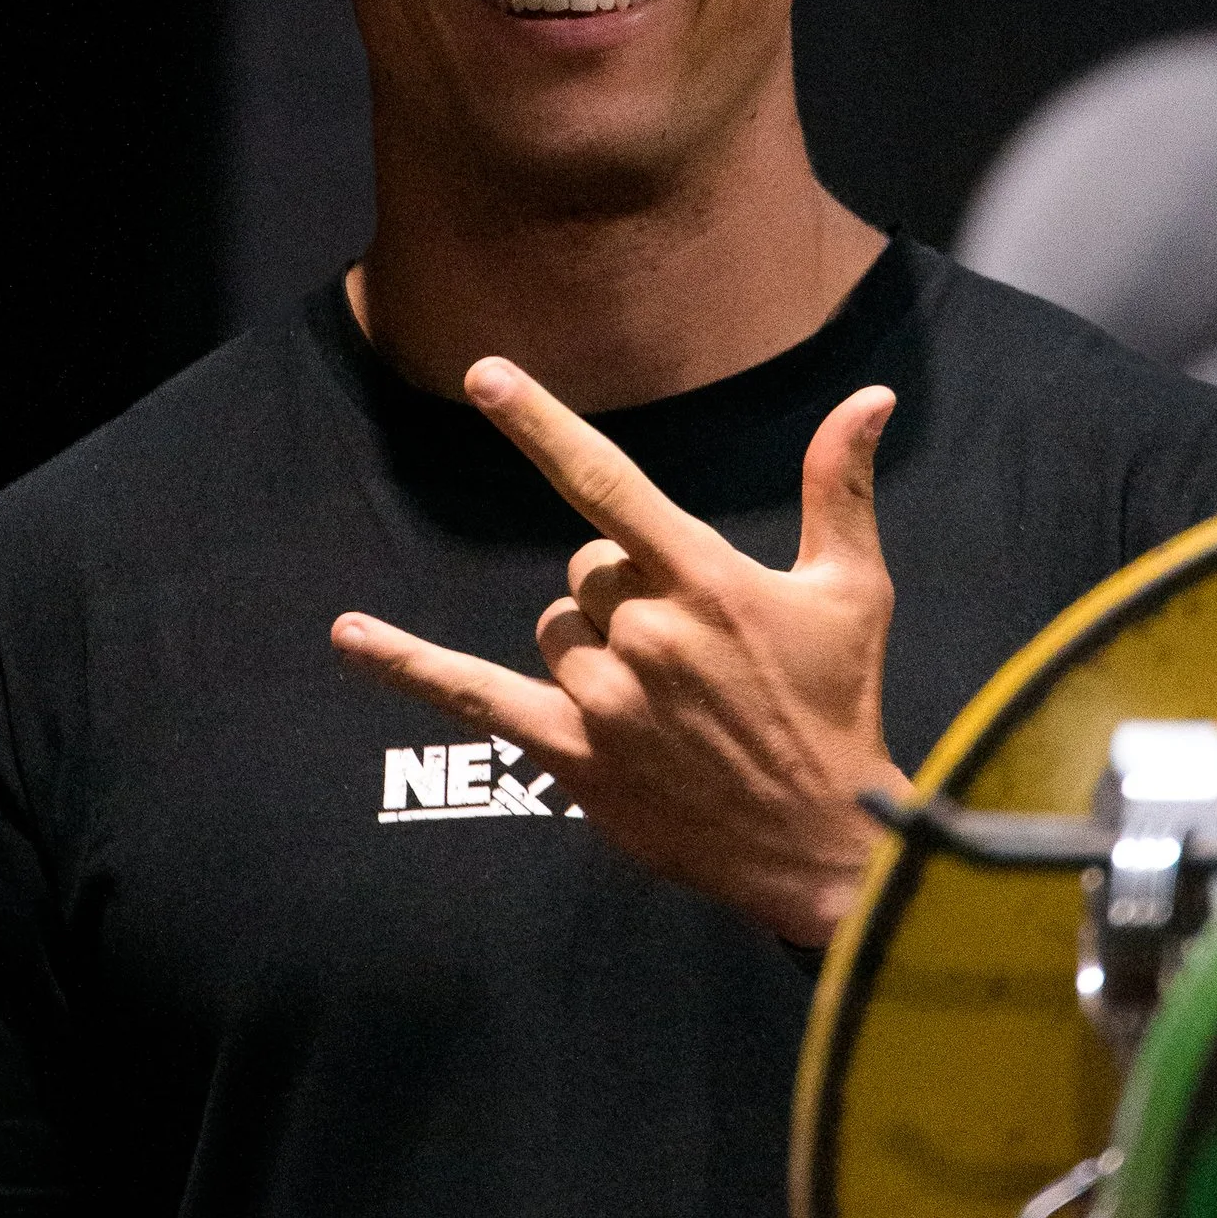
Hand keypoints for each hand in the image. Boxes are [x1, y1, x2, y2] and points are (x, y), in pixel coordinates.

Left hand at [334, 362, 903, 947]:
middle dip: (628, 587)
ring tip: (664, 693)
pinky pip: (475, 694)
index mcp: (707, 581)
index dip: (543, 426)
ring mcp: (605, 695)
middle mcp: (647, 632)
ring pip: (555, 625)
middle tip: (693, 646)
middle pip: (586, 566)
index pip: (608, 484)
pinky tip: (346, 635)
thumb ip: (840, 487)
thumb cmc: (839, 706)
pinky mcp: (575, 751)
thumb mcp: (853, 591)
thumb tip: (871, 394)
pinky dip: (409, 664)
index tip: (485, 375)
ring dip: (593, 641)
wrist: (822, 841)